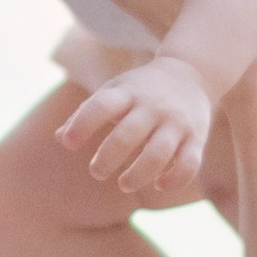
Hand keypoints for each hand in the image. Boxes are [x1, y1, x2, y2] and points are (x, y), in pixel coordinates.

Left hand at [58, 52, 214, 202]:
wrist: (192, 72)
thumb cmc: (140, 90)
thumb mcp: (113, 92)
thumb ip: (85, 113)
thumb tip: (59, 138)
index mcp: (127, 93)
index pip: (102, 105)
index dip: (82, 124)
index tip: (69, 143)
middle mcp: (152, 106)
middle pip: (128, 134)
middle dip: (107, 157)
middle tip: (96, 171)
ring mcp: (176, 122)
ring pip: (159, 153)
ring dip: (138, 174)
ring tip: (124, 183)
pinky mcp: (196, 138)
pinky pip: (189, 163)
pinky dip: (174, 179)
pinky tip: (159, 184)